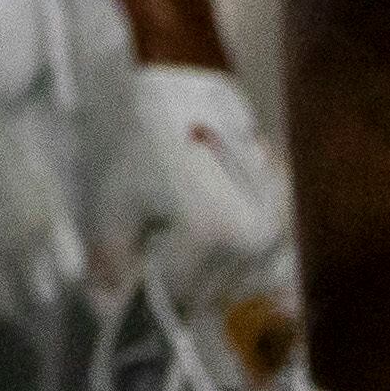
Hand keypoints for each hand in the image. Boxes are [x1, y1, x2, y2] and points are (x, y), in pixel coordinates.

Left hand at [107, 63, 296, 387]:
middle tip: (134, 274)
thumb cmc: (148, 138)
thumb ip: (112, 260)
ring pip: (232, 285)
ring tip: (166, 248)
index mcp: (212, 235)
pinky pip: (253, 263)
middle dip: (166, 294)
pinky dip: (224, 265)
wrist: (191, 86)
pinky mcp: (281, 218)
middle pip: (205, 297)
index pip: (173, 298)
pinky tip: (198, 243)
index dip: (137, 304)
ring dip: (197, 281)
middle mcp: (253, 240)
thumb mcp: (117, 200)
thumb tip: (107, 303)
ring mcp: (274, 230)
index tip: (110, 298)